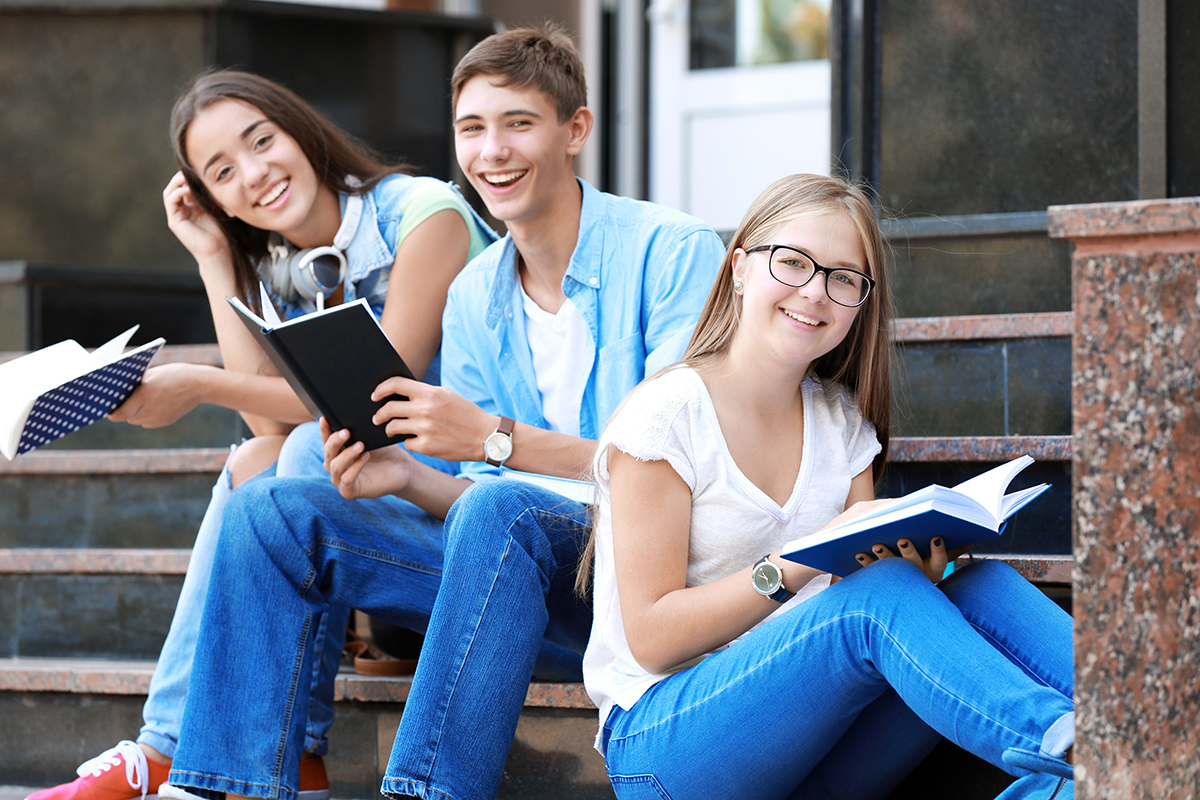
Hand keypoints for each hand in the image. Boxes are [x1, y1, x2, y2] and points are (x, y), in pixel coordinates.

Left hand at [108, 363, 204, 427]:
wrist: (201, 384)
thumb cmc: (175, 374)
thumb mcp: (152, 374)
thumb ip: (135, 385)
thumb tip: (118, 392)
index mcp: (144, 395)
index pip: (118, 414)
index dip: (112, 412)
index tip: (108, 408)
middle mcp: (150, 409)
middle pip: (127, 417)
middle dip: (124, 409)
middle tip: (125, 400)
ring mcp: (158, 417)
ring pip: (136, 420)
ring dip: (135, 413)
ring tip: (142, 401)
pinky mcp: (166, 421)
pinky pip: (148, 422)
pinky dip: (146, 415)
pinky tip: (154, 404)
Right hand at [163, 171, 230, 262]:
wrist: (219, 251)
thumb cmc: (222, 232)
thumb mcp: (217, 207)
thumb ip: (211, 195)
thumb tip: (213, 177)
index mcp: (192, 205)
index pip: (186, 184)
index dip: (190, 175)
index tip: (200, 169)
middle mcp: (182, 209)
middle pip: (176, 185)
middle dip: (183, 176)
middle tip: (192, 169)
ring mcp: (177, 215)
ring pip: (170, 191)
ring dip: (177, 182)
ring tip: (187, 177)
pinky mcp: (174, 221)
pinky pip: (170, 201)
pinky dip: (177, 192)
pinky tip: (187, 189)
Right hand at [320, 417, 415, 499]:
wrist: (402, 469)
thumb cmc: (386, 452)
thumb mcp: (372, 437)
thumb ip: (359, 429)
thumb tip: (352, 413)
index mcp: (338, 451)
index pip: (326, 439)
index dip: (324, 429)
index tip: (325, 418)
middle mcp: (336, 465)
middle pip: (328, 452)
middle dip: (335, 441)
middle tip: (346, 431)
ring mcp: (341, 480)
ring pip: (334, 466)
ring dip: (346, 454)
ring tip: (361, 444)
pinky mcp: (349, 492)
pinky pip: (346, 480)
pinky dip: (354, 468)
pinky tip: (365, 456)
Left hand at [368, 377, 493, 462]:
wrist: (485, 436)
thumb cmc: (465, 414)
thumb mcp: (447, 396)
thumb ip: (425, 394)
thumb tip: (400, 394)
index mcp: (430, 393)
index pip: (395, 385)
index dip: (380, 389)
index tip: (375, 396)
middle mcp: (425, 409)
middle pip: (388, 409)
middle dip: (379, 414)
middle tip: (377, 417)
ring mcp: (424, 429)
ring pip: (393, 427)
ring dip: (390, 429)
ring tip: (392, 430)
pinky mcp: (426, 446)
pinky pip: (407, 443)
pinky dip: (409, 442)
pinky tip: (417, 441)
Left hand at [856, 537, 970, 583]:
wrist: (906, 600)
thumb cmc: (927, 563)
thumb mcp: (940, 558)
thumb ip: (952, 548)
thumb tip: (970, 538)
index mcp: (934, 569)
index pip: (940, 562)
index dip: (939, 552)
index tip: (936, 538)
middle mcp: (918, 577)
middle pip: (914, 565)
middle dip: (908, 552)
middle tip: (903, 539)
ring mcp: (900, 581)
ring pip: (892, 570)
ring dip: (884, 556)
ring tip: (876, 545)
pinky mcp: (882, 582)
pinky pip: (873, 574)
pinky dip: (866, 562)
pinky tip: (859, 552)